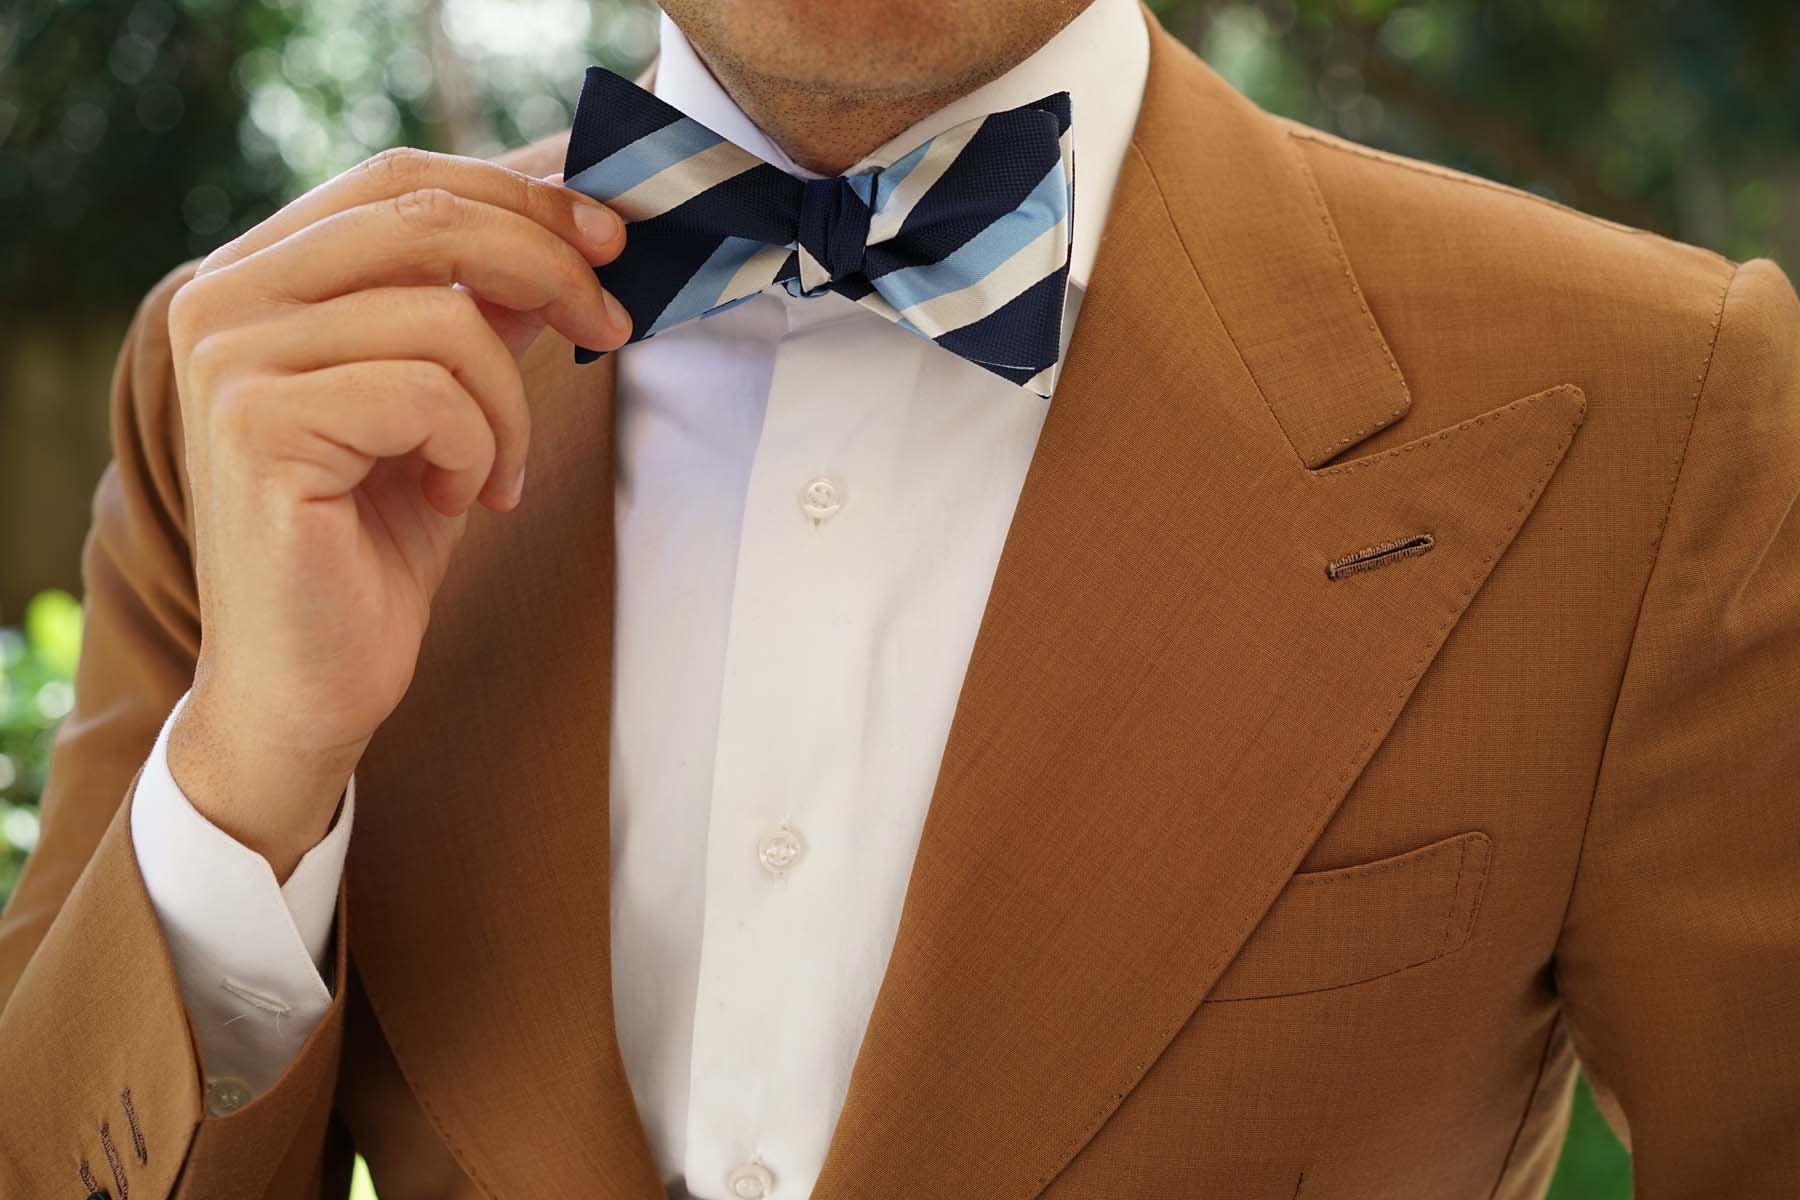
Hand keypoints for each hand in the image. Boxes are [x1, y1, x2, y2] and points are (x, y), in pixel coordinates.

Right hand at [162, 147, 628, 877]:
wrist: (308, 680)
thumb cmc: (374, 541)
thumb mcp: (444, 401)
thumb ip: (478, 310)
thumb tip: (568, 233)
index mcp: (258, 274)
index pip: (400, 180)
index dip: (518, 194)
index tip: (610, 237)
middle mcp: (222, 298)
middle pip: (426, 219)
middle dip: (550, 267)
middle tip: (611, 329)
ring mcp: (228, 359)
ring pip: (446, 319)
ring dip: (510, 407)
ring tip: (495, 476)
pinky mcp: (258, 426)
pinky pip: (432, 395)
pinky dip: (479, 452)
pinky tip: (456, 502)